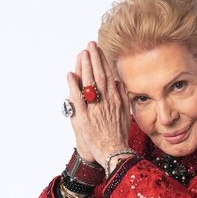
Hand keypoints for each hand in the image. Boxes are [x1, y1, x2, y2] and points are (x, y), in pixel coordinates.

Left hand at [66, 42, 131, 165]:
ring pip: (89, 84)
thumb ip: (123, 97)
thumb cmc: (119, 136)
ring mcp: (94, 109)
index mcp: (115, 100)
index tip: (99, 50)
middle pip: (99, 76)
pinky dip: (73, 86)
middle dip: (94, 59)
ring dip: (85, 67)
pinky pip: (78, 99)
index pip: (108, 76)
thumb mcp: (125, 114)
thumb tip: (119, 82)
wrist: (114, 153)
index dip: (103, 61)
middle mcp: (105, 102)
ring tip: (81, 53)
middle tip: (90, 45)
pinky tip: (70, 75)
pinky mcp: (84, 118)